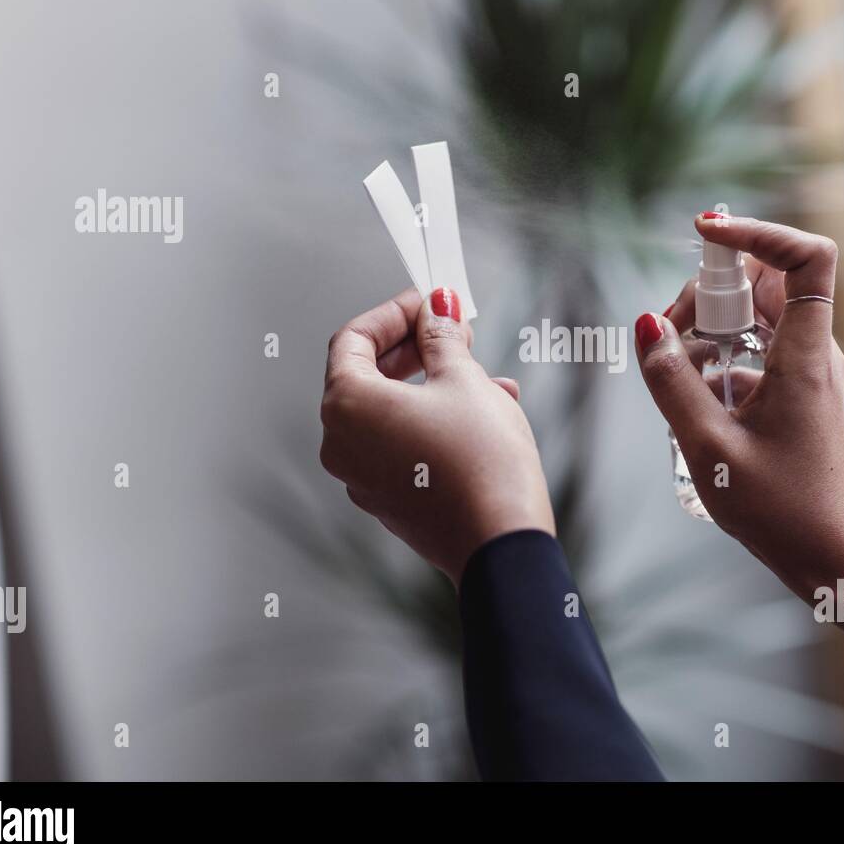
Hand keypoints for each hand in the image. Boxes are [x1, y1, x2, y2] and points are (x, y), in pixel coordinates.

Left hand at [321, 287, 554, 585]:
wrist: (501, 542)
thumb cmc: (481, 460)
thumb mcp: (464, 380)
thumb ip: (442, 337)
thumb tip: (436, 308)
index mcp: (347, 405)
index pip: (355, 339)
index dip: (395, 313)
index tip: (431, 302)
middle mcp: (341, 443)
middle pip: (368, 375)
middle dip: (416, 348)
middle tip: (457, 332)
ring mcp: (362, 478)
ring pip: (392, 412)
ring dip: (434, 386)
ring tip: (488, 377)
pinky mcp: (389, 502)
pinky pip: (402, 446)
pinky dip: (433, 421)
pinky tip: (484, 415)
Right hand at [635, 214, 843, 594]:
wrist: (831, 559)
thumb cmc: (781, 512)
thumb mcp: (709, 447)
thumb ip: (673, 383)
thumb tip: (644, 325)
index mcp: (805, 356)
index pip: (805, 256)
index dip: (759, 230)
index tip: (706, 231)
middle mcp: (812, 353)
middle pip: (765, 280)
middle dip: (710, 290)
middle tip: (669, 334)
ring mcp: (806, 371)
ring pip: (755, 316)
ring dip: (709, 327)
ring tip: (675, 370)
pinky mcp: (796, 392)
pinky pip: (754, 351)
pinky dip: (718, 360)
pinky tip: (691, 400)